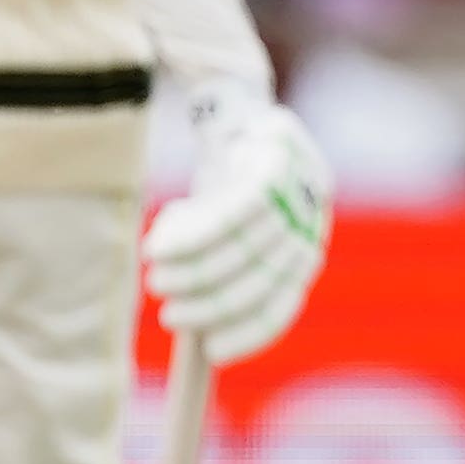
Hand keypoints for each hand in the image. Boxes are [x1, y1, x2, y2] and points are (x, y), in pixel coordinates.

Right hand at [146, 89, 332, 365]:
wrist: (234, 112)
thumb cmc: (226, 182)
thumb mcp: (223, 236)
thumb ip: (219, 280)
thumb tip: (201, 345)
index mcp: (300, 253)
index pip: (280, 306)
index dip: (247, 333)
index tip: (212, 351)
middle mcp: (308, 226)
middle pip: (257, 282)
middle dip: (209, 305)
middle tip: (167, 310)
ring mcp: (297, 194)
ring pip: (241, 251)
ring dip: (192, 272)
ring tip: (156, 276)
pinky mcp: (277, 164)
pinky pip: (231, 214)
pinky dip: (192, 236)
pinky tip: (159, 244)